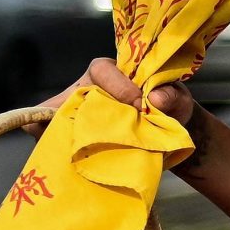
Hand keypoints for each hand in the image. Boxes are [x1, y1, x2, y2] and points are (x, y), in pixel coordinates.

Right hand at [39, 56, 195, 134]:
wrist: (167, 135)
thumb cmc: (169, 107)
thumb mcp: (178, 99)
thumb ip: (172, 96)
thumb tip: (155, 98)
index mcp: (113, 73)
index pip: (101, 70)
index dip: (117, 86)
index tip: (137, 104)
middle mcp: (88, 91)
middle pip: (65, 96)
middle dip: (77, 112)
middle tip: (103, 128)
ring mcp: (77, 114)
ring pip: (52, 118)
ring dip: (65, 132)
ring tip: (83, 146)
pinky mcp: (74, 136)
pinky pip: (56, 140)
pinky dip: (62, 149)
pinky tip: (74, 160)